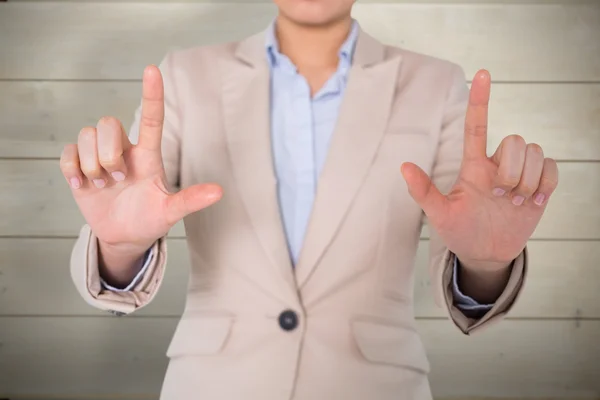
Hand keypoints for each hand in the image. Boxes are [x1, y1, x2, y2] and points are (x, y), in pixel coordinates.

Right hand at [60, 65, 222, 256]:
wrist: (124, 236)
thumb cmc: (150, 220)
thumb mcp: (170, 212)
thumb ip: (190, 200)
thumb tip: (219, 193)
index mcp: (148, 155)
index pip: (152, 119)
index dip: (152, 94)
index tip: (152, 69)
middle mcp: (124, 149)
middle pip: (108, 123)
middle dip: (109, 153)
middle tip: (119, 179)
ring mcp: (100, 156)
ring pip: (86, 134)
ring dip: (92, 164)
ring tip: (103, 185)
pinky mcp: (79, 166)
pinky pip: (68, 152)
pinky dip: (72, 169)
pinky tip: (82, 186)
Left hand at [401, 70, 558, 269]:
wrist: (485, 253)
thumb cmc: (459, 231)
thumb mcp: (439, 215)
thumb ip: (423, 192)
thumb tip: (403, 166)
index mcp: (473, 165)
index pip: (477, 125)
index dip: (479, 100)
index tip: (482, 73)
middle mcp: (497, 164)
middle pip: (515, 141)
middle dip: (512, 170)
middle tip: (502, 196)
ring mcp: (520, 174)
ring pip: (535, 152)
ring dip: (528, 180)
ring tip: (515, 202)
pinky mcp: (540, 185)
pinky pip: (553, 168)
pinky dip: (546, 184)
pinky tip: (534, 201)